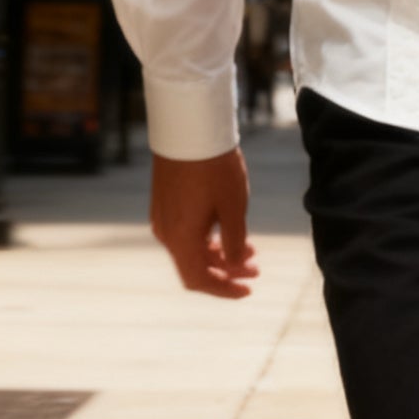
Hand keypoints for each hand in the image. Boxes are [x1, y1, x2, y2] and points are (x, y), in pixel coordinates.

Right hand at [150, 146, 258, 298]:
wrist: (189, 128)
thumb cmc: (215, 167)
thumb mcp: (233, 207)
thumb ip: (235, 242)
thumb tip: (237, 265)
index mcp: (180, 238)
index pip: (199, 280)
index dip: (224, 290)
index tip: (247, 289)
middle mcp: (165, 232)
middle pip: (195, 266)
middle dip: (227, 271)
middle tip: (256, 268)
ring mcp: (162, 217)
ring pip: (191, 248)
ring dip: (220, 253)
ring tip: (250, 249)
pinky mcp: (164, 202)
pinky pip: (185, 232)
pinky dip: (207, 238)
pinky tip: (229, 230)